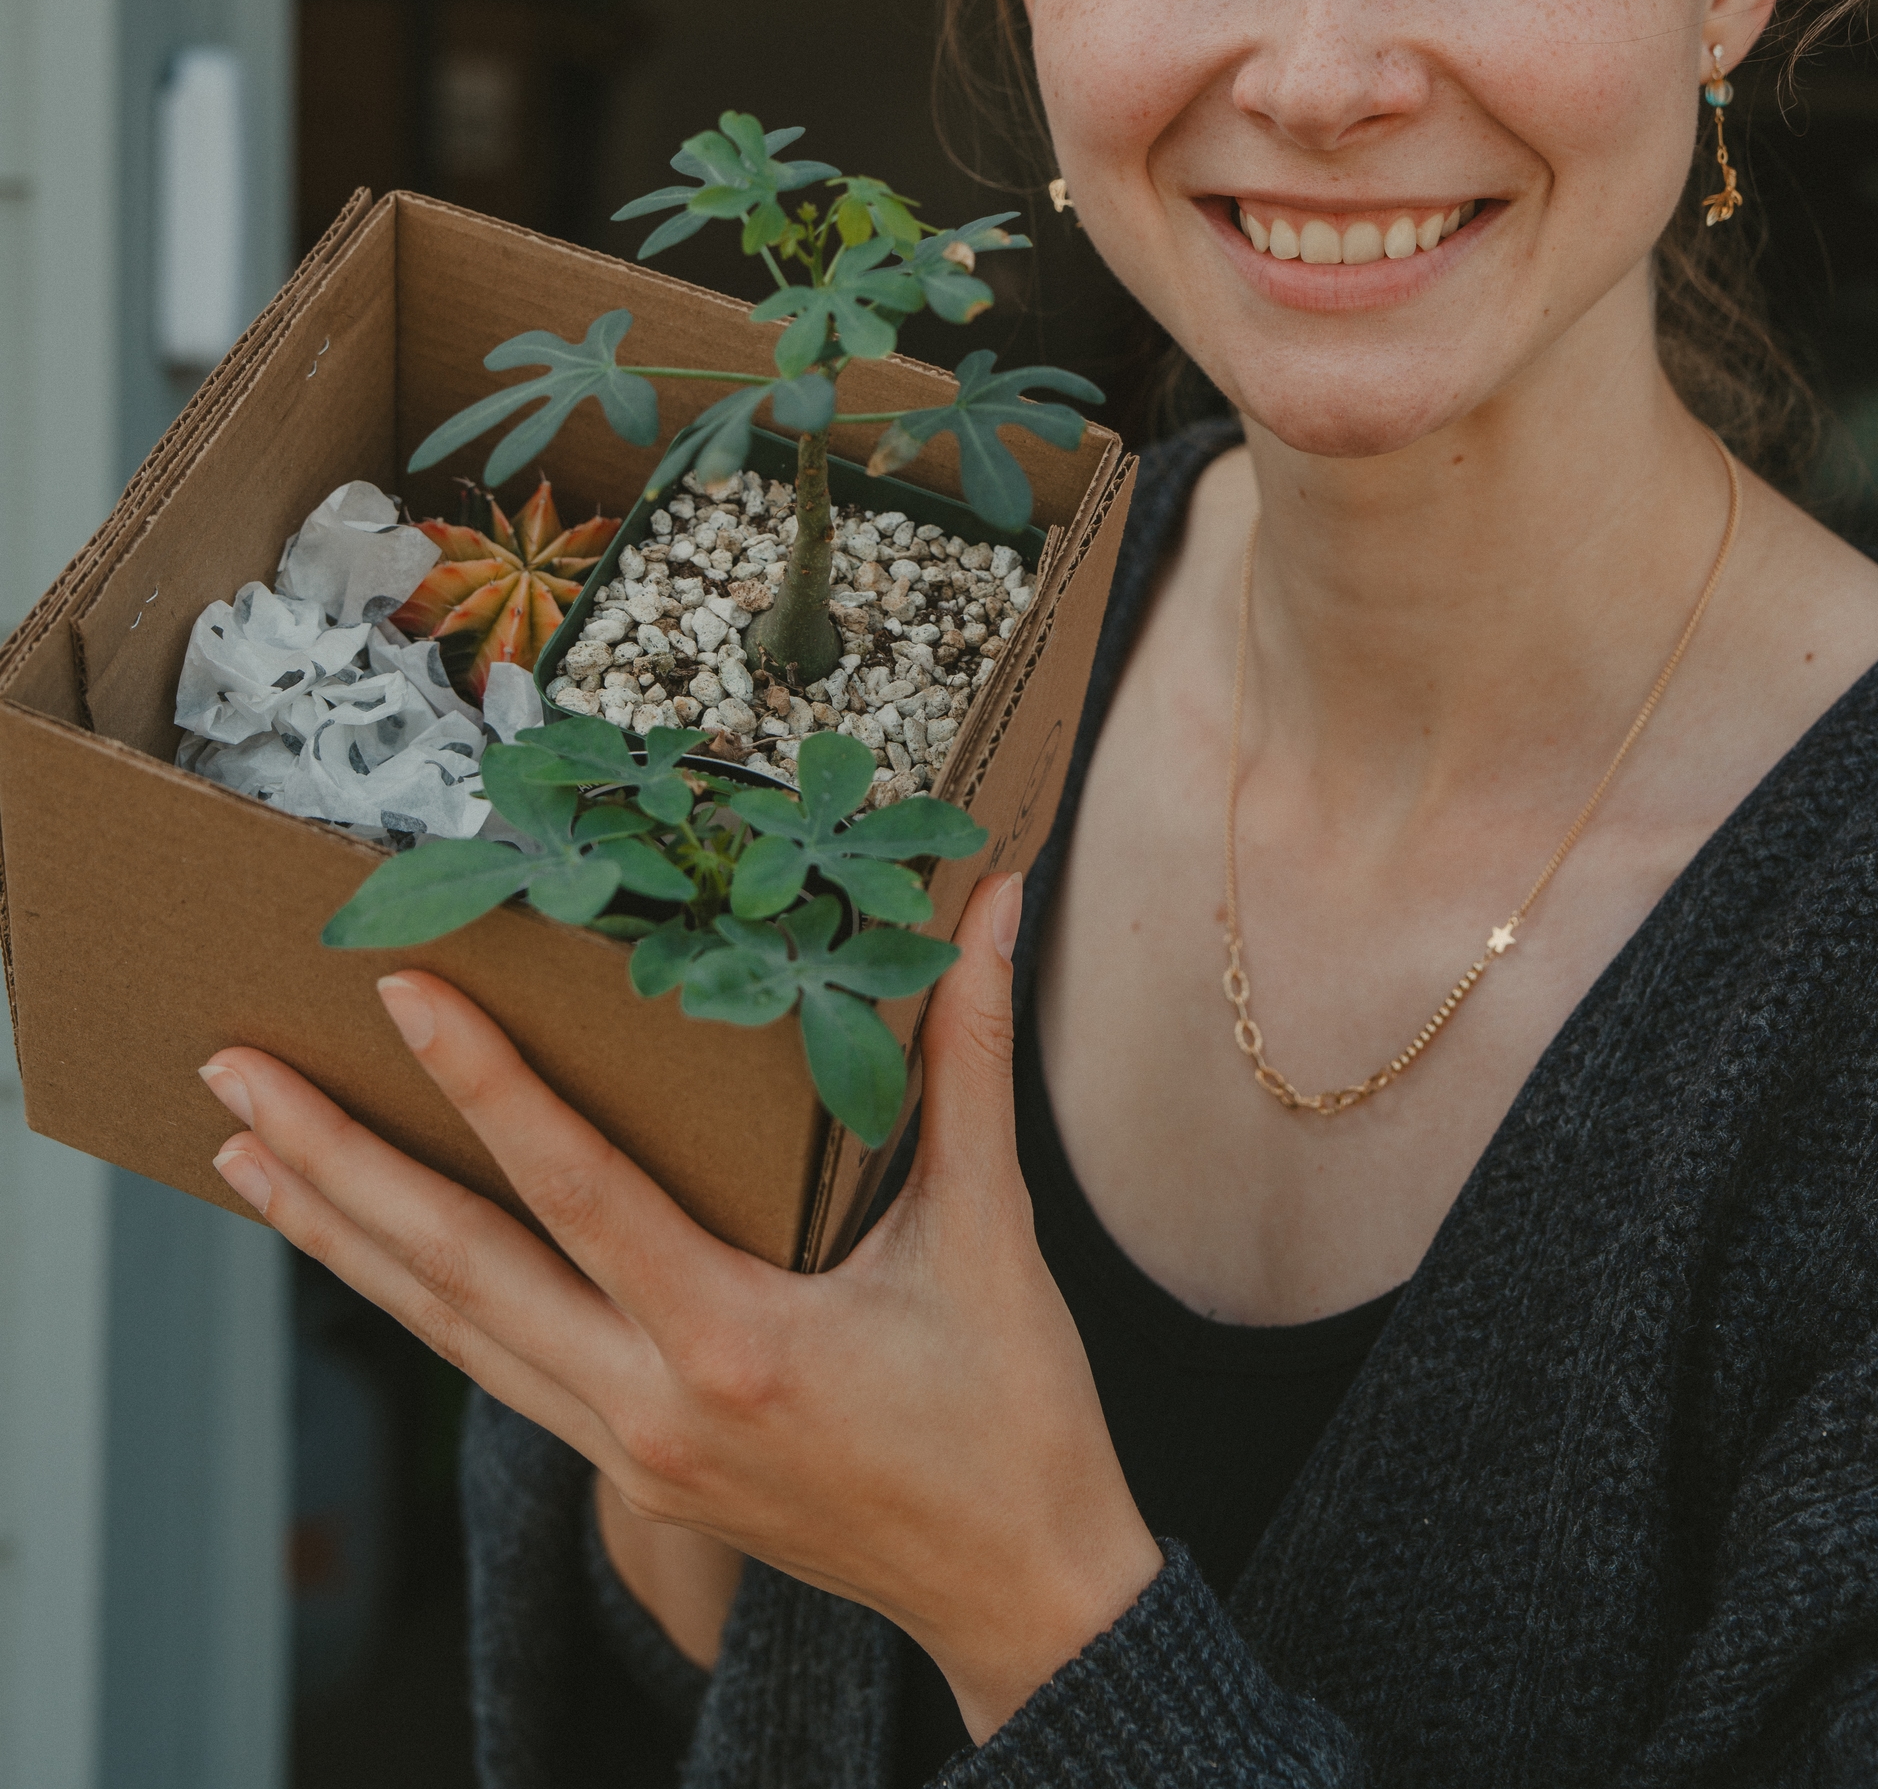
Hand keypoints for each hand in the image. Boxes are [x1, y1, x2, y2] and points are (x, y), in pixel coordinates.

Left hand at [199, 874, 1162, 1741]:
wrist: (1018, 1597)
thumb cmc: (1013, 1418)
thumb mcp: (992, 1234)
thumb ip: (976, 1057)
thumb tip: (999, 904)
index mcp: (731, 1343)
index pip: (572, 1189)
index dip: (483, 1086)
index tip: (403, 996)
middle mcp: (649, 1407)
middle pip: (453, 1273)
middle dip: (334, 1169)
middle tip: (236, 1079)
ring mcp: (626, 1452)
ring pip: (447, 1332)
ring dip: (340, 1239)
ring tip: (246, 1156)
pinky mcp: (628, 1473)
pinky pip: (489, 1370)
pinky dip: (412, 1302)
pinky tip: (365, 1250)